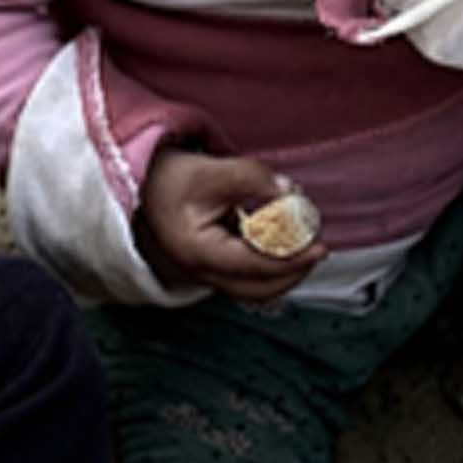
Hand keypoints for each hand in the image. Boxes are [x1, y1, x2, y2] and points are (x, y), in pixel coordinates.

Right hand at [140, 145, 320, 305]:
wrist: (143, 186)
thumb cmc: (169, 180)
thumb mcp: (210, 171)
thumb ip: (251, 178)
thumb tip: (289, 192)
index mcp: (198, 252)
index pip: (254, 265)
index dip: (291, 259)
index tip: (319, 246)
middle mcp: (200, 271)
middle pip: (256, 290)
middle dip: (293, 274)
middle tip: (318, 250)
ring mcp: (206, 272)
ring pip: (253, 289)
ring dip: (284, 273)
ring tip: (304, 246)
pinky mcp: (214, 266)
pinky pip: (248, 277)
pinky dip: (271, 266)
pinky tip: (284, 243)